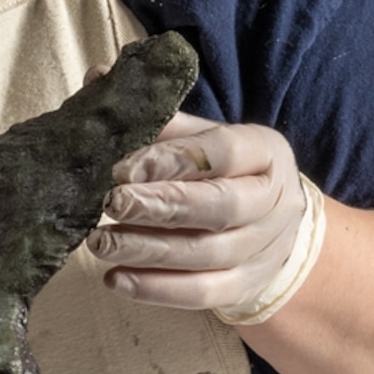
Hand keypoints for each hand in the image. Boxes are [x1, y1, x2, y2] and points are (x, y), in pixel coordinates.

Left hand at [87, 113, 315, 315]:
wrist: (275, 227)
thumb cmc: (225, 172)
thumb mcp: (204, 136)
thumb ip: (158, 117)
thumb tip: (98, 79)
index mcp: (265, 151)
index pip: (224, 152)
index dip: (173, 160)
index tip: (122, 167)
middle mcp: (272, 202)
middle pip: (219, 208)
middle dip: (160, 207)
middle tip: (110, 203)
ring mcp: (262, 249)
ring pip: (205, 255)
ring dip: (147, 250)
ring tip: (99, 241)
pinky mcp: (244, 287)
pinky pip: (202, 294)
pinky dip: (156, 290)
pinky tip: (115, 280)